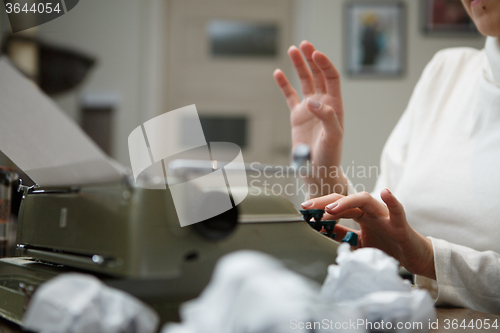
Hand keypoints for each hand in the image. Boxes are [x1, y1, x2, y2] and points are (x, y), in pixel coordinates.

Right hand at [274, 41, 346, 196]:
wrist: (317, 171)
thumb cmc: (329, 157)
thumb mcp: (333, 138)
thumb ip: (327, 118)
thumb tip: (313, 101)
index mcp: (335, 106)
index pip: (331, 78)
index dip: (324, 64)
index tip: (315, 54)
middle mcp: (322, 104)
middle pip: (318, 75)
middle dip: (311, 59)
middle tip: (303, 45)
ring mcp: (309, 109)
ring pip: (304, 82)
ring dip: (299, 66)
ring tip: (292, 50)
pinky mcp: (297, 116)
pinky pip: (290, 96)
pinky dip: (284, 84)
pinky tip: (278, 73)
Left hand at [301, 189, 435, 278]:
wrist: (415, 258)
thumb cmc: (389, 247)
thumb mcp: (360, 243)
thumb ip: (344, 236)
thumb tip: (322, 231)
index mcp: (361, 216)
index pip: (337, 207)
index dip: (320, 207)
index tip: (303, 211)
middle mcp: (371, 212)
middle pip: (346, 200)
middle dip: (325, 201)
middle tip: (308, 206)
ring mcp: (385, 216)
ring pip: (366, 200)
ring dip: (348, 201)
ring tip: (332, 208)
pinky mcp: (400, 225)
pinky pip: (397, 211)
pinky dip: (392, 201)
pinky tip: (385, 192)